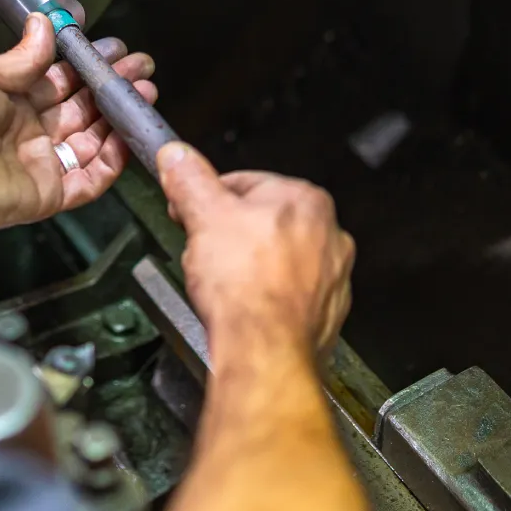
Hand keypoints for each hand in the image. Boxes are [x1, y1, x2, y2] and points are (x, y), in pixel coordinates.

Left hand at [0, 14, 158, 239]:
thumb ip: (24, 57)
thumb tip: (46, 25)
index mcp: (8, 102)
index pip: (60, 81)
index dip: (89, 66)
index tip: (115, 49)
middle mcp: (28, 133)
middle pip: (82, 109)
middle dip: (113, 87)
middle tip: (140, 68)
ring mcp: (39, 164)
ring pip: (93, 142)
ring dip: (119, 119)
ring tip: (143, 92)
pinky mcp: (47, 194)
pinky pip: (90, 180)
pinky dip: (112, 161)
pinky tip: (127, 134)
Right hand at [157, 143, 354, 356]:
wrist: (265, 352)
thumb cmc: (246, 287)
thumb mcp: (203, 216)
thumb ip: (189, 179)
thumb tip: (178, 158)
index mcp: (305, 200)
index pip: (246, 183)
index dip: (208, 198)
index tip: (189, 212)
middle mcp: (329, 235)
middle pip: (263, 221)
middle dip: (230, 234)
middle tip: (204, 251)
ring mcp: (332, 277)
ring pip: (277, 259)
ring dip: (249, 266)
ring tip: (223, 284)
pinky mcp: (326, 313)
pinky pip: (288, 294)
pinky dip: (267, 297)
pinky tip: (245, 307)